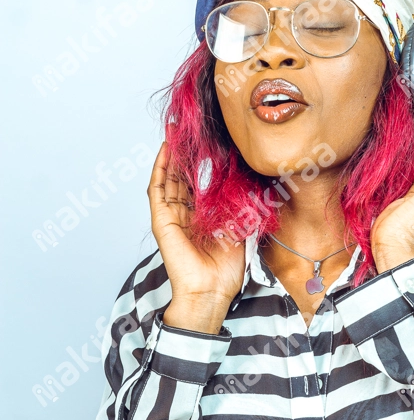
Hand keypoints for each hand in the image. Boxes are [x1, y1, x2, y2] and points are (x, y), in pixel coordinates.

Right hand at [147, 142, 245, 330]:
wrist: (212, 290)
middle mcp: (184, 215)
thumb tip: (249, 183)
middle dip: (184, 152)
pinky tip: (166, 150)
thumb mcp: (239, 229)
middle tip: (187, 128)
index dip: (200, 162)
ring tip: (174, 130)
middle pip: (181, 177)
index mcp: (201, 218)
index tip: (206, 142)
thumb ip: (240, 207)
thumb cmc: (225, 269)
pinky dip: (161, 169)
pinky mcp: (161, 221)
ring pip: (169, 179)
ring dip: (171, 154)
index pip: (197, 184)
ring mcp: (171, 217)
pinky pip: (157, 190)